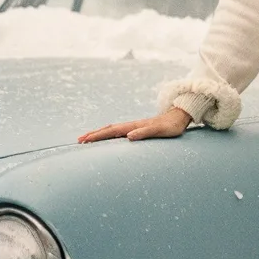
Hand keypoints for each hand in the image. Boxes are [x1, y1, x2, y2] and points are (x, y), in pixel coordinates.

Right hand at [78, 106, 193, 142]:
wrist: (178, 118)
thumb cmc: (170, 126)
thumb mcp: (159, 131)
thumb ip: (144, 133)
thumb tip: (128, 136)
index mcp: (133, 126)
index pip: (111, 131)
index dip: (97, 135)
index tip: (85, 140)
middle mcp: (131, 125)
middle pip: (108, 129)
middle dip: (93, 134)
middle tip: (79, 140)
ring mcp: (133, 126)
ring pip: (112, 130)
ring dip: (99, 134)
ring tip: (88, 138)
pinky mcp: (137, 129)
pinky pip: (119, 132)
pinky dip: (109, 135)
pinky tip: (108, 139)